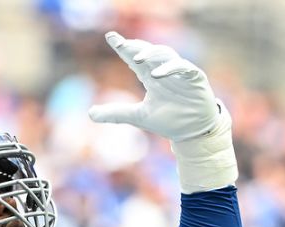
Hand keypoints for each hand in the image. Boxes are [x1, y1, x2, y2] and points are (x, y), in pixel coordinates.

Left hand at [88, 32, 225, 141]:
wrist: (192, 132)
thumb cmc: (169, 120)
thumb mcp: (138, 116)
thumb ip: (116, 113)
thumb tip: (89, 113)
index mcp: (150, 76)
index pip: (134, 58)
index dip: (123, 47)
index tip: (110, 37)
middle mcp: (163, 71)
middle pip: (149, 51)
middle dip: (136, 46)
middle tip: (121, 43)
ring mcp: (179, 73)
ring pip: (165, 54)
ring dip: (152, 54)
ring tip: (137, 58)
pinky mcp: (194, 78)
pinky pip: (183, 67)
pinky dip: (171, 68)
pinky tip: (157, 74)